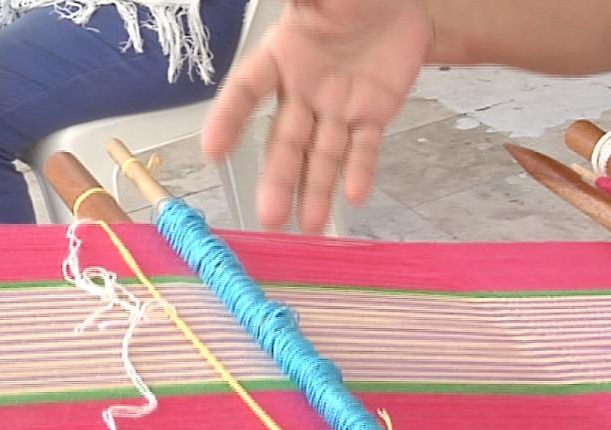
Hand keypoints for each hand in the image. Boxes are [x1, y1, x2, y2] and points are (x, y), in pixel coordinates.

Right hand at [202, 0, 431, 231]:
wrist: (397, 5)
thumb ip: (299, 2)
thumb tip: (282, 0)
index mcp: (281, 56)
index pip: (247, 91)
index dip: (229, 119)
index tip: (213, 151)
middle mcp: (304, 90)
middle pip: (285, 140)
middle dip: (278, 178)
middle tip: (269, 216)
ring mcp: (337, 107)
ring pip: (322, 154)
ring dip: (315, 190)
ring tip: (308, 227)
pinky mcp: (371, 115)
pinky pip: (364, 147)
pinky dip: (360, 170)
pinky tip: (353, 196)